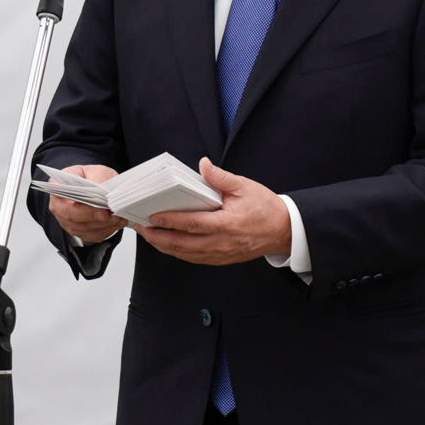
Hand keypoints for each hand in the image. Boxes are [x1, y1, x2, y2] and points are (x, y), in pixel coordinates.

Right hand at [47, 164, 128, 244]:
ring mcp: (68, 221)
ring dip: (102, 225)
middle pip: (71, 216)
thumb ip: (98, 177)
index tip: (95, 204)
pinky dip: (107, 230)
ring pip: (83, 228)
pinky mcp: (80, 231)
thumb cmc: (92, 178)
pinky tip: (117, 222)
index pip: (60, 195)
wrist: (96, 187)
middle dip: (92, 216)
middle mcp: (59, 206)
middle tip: (108, 214)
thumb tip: (101, 189)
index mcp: (58, 186)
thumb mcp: (96, 170)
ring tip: (117, 217)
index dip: (75, 202)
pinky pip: (92, 234)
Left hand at [137, 158, 291, 265]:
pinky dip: (178, 252)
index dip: (170, 221)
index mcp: (226, 224)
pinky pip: (194, 258)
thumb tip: (203, 165)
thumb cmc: (265, 208)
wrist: (283, 230)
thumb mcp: (245, 187)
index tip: (153, 216)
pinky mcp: (221, 259)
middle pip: (182, 244)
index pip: (191, 224)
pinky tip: (168, 244)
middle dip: (158, 237)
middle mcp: (221, 242)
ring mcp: (220, 254)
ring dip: (164, 246)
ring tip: (149, 236)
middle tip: (141, 228)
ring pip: (185, 254)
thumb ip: (221, 177)